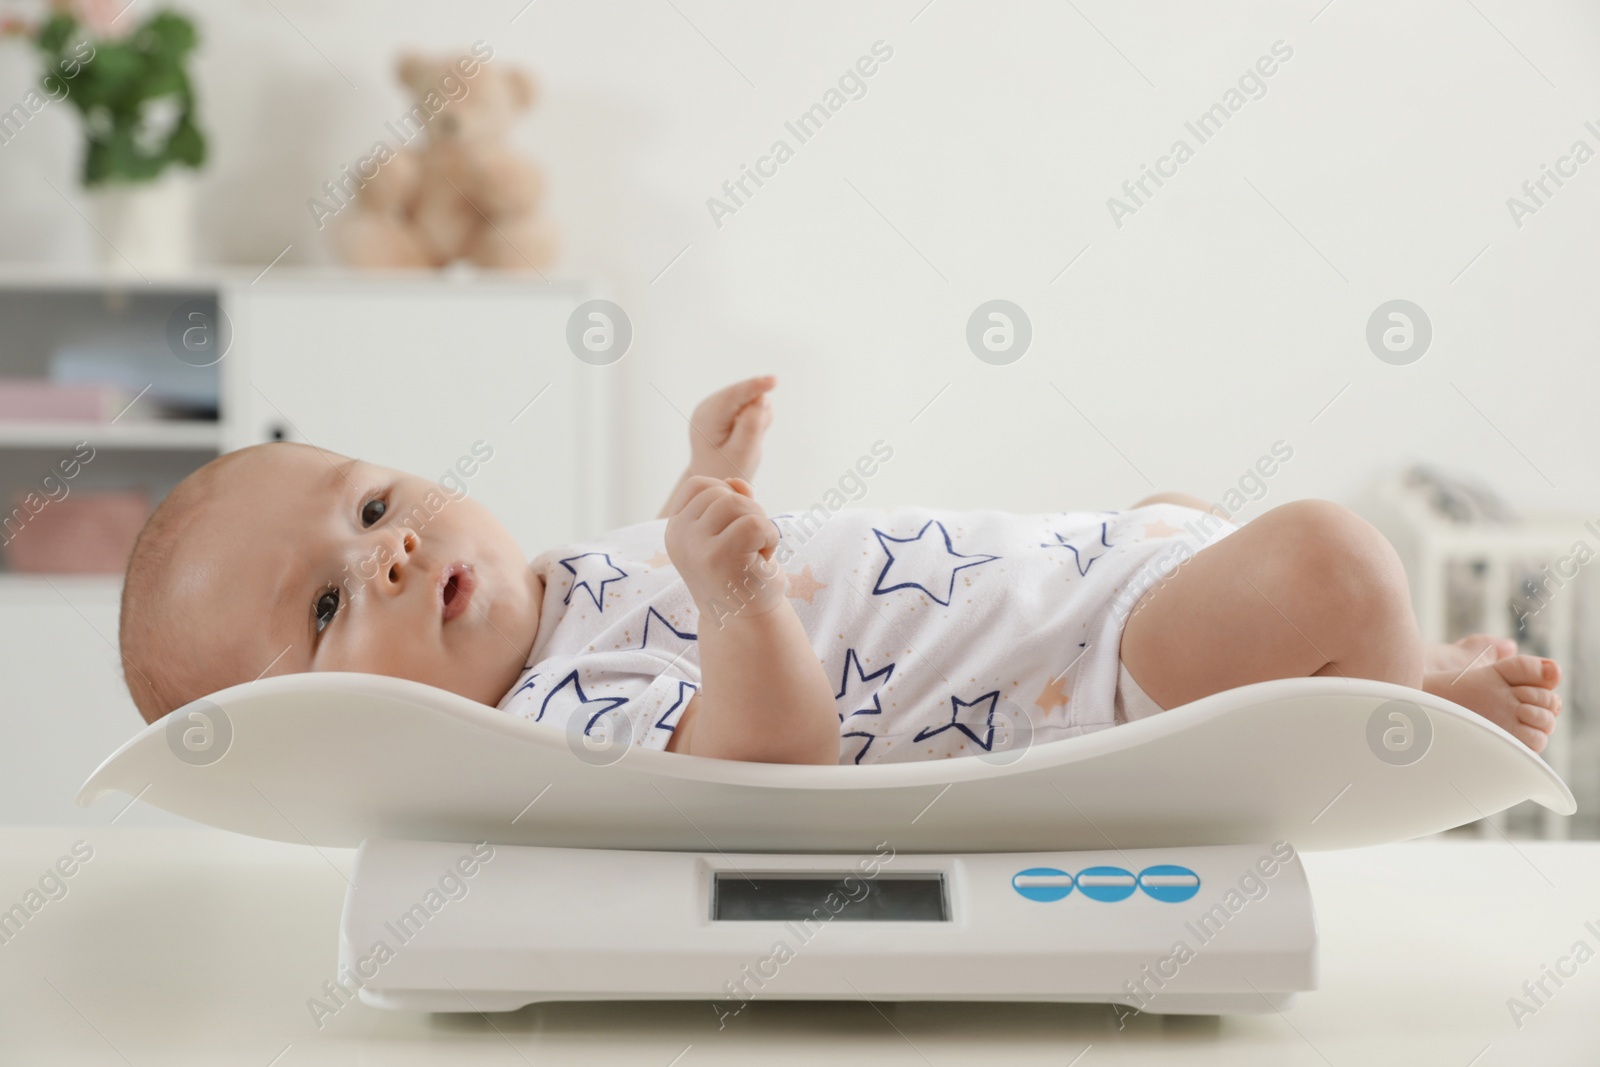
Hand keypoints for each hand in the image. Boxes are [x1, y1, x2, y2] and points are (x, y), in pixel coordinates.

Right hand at [664, 475, 783, 621]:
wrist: (746, 622)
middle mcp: (679, 535)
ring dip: (760, 524)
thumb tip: (736, 482)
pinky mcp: (717, 557)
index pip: (699, 485)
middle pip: (721, 493)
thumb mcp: (731, 532)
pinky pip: (755, 523)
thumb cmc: (741, 575)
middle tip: (751, 544)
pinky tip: (764, 559)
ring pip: (737, 503)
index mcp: (676, 528)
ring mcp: (694, 546)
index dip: (726, 495)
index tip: (735, 527)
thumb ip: (732, 502)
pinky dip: (771, 537)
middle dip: (748, 512)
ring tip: (756, 551)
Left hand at [686, 375, 775, 482]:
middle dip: (759, 412)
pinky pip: (750, 403)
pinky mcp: (724, 406)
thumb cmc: (726, 469)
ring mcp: (715, 404)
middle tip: (754, 440)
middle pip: (743, 396)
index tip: (774, 380)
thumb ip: (752, 427)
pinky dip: (756, 417)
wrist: (713, 476)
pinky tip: (746, 435)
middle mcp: (707, 406)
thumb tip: (762, 399)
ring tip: (748, 441)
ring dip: (758, 417)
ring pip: (749, 398)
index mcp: (706, 419)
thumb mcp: (741, 455)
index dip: (754, 386)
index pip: (732, 397)